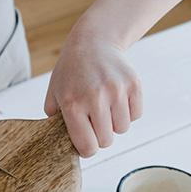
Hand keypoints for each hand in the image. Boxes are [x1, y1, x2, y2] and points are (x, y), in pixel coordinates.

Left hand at [44, 32, 141, 156]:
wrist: (93, 42)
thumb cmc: (70, 74)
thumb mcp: (53, 95)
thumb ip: (54, 122)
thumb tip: (61, 146)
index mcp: (72, 105)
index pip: (88, 147)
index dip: (87, 149)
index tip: (86, 142)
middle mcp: (95, 98)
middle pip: (107, 141)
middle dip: (100, 136)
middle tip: (93, 122)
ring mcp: (116, 90)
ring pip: (123, 129)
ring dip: (114, 123)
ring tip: (104, 108)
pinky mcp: (133, 84)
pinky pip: (136, 114)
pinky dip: (128, 112)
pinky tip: (116, 99)